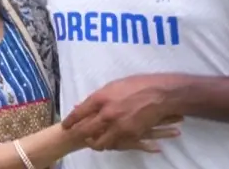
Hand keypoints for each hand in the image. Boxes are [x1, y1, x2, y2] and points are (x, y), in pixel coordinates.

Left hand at [62, 75, 180, 150]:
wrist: (162, 94)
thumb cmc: (140, 84)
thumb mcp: (116, 84)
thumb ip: (99, 96)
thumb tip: (82, 104)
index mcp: (101, 98)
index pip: (78, 113)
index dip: (69, 121)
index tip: (65, 125)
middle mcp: (107, 113)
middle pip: (85, 131)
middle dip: (79, 135)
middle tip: (77, 135)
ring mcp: (118, 126)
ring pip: (99, 143)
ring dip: (95, 142)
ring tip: (94, 139)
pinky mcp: (129, 135)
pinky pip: (115, 144)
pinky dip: (111, 143)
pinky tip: (111, 139)